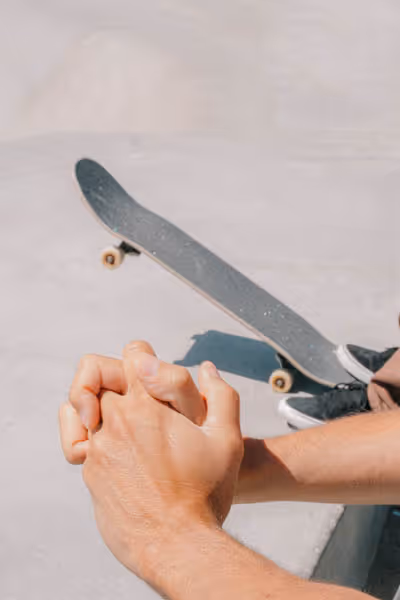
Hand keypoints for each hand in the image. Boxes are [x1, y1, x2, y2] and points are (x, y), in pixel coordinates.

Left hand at [60, 343, 242, 580]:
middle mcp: (116, 421)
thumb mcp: (227, 440)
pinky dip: (91, 437)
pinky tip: (114, 449)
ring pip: (86, 409)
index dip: (144, 358)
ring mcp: (98, 447)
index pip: (133, 354)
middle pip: (102, 377)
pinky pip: (79, 441)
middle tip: (140, 400)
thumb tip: (206, 368)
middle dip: (119, 382)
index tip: (150, 373)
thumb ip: (221, 395)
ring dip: (103, 409)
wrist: (177, 545)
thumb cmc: (204, 492)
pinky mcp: (89, 472)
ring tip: (128, 427)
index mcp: (147, 406)